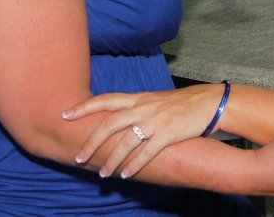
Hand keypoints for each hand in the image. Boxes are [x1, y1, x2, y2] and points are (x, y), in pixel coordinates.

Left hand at [63, 84, 222, 177]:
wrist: (208, 102)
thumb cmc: (180, 103)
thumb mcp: (154, 100)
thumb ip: (136, 108)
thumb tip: (116, 120)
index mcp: (138, 98)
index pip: (105, 100)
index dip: (84, 107)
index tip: (65, 115)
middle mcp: (143, 107)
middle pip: (110, 123)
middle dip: (92, 141)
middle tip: (78, 156)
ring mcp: (156, 121)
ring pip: (127, 141)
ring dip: (112, 159)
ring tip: (103, 173)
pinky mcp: (169, 134)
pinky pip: (148, 152)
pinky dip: (135, 165)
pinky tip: (126, 175)